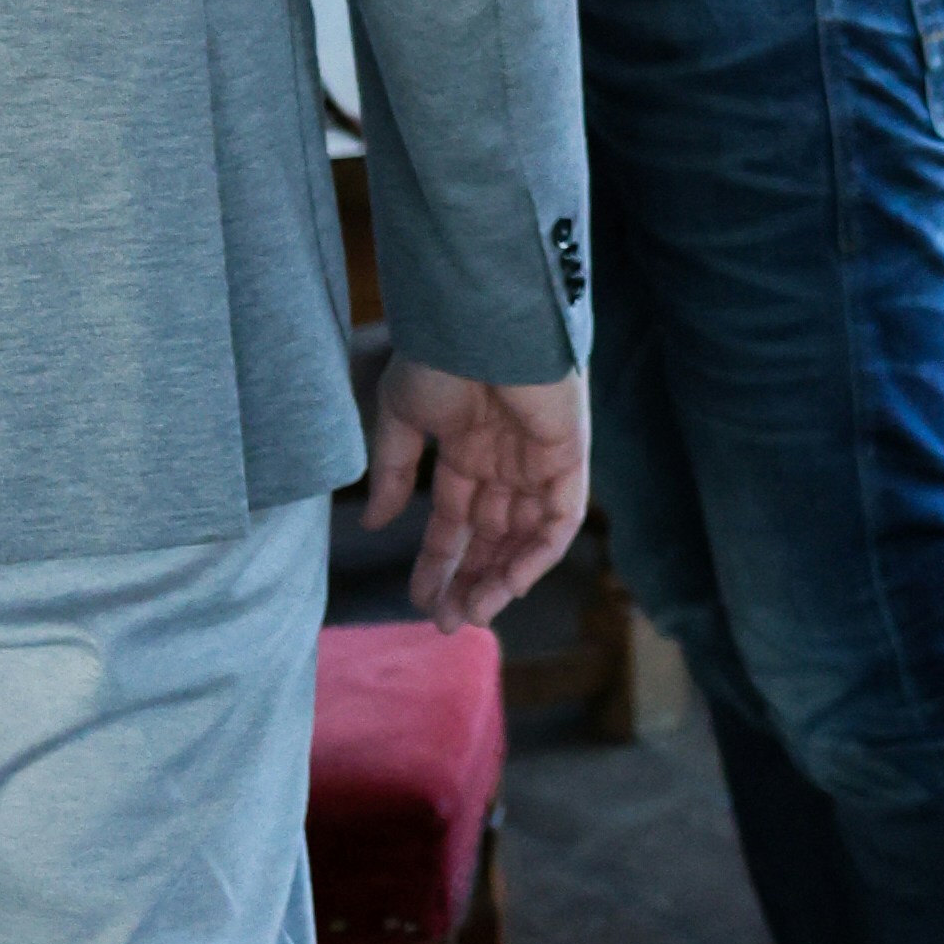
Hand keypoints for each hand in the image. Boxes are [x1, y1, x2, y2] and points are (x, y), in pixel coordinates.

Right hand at [360, 359, 591, 625]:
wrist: (477, 322)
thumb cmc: (437, 358)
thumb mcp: (401, 419)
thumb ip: (395, 473)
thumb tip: (374, 522)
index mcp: (467, 450)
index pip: (457, 521)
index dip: (440, 562)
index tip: (420, 601)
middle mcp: (506, 460)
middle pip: (493, 537)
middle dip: (470, 580)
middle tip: (447, 621)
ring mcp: (539, 460)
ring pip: (525, 536)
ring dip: (501, 579)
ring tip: (472, 614)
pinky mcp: (570, 456)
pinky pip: (560, 519)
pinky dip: (537, 555)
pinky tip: (507, 584)